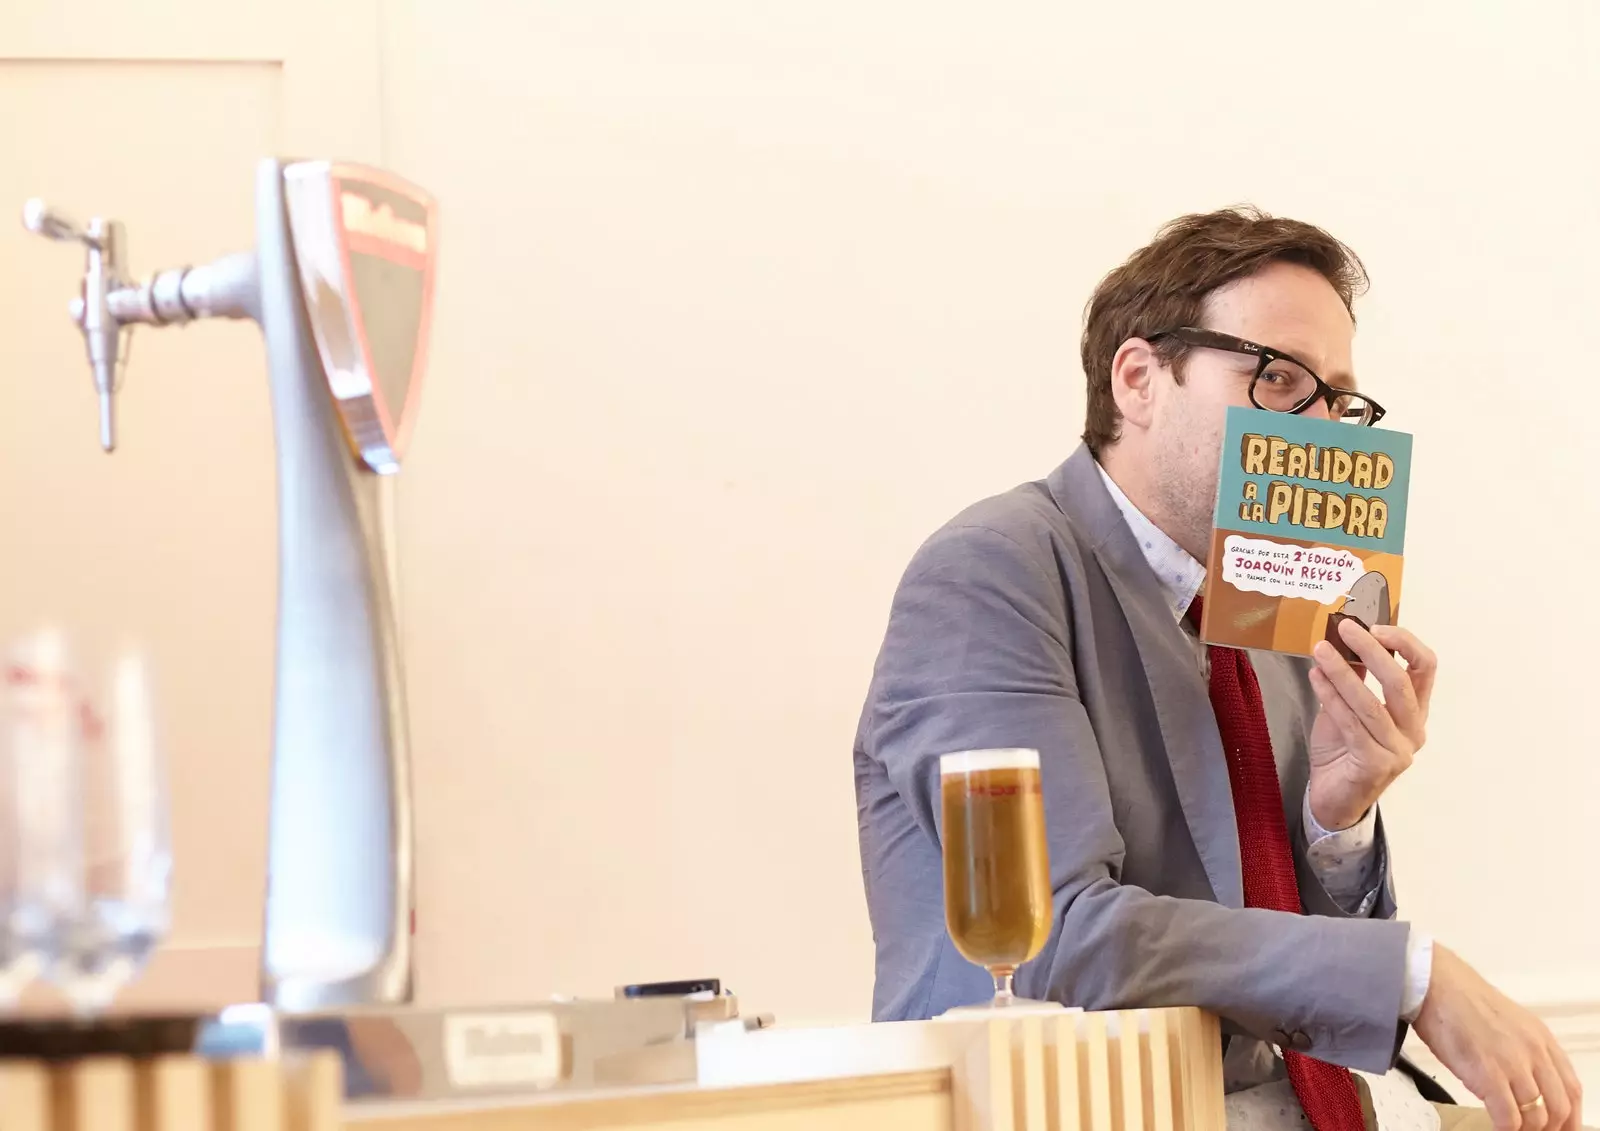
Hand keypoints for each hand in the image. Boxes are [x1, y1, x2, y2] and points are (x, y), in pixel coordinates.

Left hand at [1305, 620, 1435, 830]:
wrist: (1333, 799)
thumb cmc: (1343, 751)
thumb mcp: (1349, 707)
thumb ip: (1355, 678)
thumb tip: (1348, 638)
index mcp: (1414, 712)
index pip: (1425, 668)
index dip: (1404, 643)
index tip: (1375, 625)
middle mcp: (1413, 731)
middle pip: (1400, 682)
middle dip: (1372, 650)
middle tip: (1345, 627)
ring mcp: (1397, 751)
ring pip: (1371, 703)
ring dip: (1343, 672)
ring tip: (1321, 649)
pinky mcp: (1375, 765)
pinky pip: (1351, 724)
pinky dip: (1331, 697)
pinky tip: (1315, 677)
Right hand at [1414, 944, 1583, 1130]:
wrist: (1435, 984)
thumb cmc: (1462, 1003)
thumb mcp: (1510, 1024)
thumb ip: (1526, 1052)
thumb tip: (1528, 1087)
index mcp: (1543, 1040)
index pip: (1572, 1091)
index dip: (1570, 1119)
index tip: (1559, 1130)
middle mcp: (1535, 1053)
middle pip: (1560, 1108)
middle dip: (1547, 1129)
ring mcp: (1513, 1064)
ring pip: (1537, 1118)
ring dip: (1524, 1130)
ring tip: (1509, 1128)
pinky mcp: (1489, 1075)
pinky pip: (1509, 1118)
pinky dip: (1505, 1129)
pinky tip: (1496, 1127)